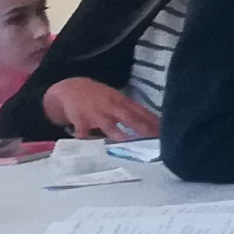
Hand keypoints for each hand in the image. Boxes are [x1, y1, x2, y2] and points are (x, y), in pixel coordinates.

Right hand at [43, 78, 158, 139]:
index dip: (152, 120)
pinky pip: (83, 130)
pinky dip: (85, 137)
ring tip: (129, 144)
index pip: (140, 111)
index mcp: (120, 101)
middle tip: (155, 138)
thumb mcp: (115, 98)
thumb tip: (151, 121)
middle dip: (142, 128)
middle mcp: (110, 107)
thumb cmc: (97, 95)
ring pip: (109, 126)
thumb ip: (130, 109)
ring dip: (119, 134)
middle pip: (129, 118)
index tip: (164, 130)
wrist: (70, 88)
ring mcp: (96, 114)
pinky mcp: (80, 120)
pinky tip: (89, 145)